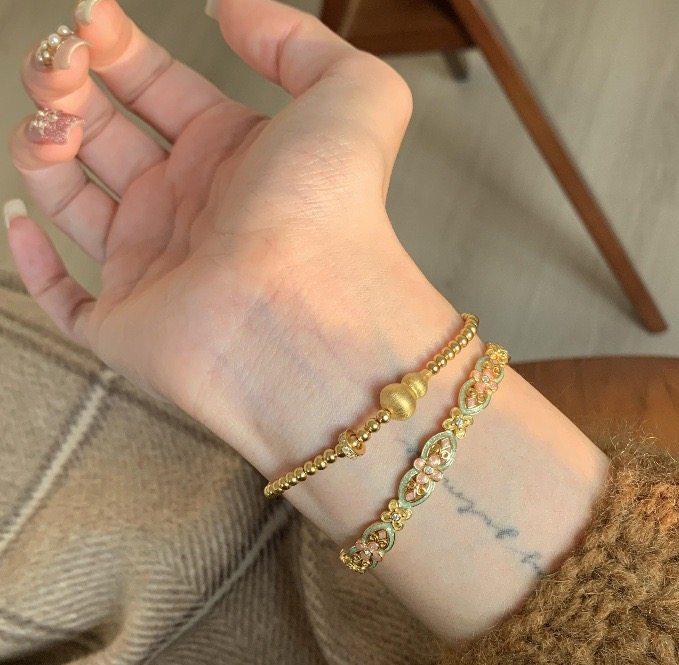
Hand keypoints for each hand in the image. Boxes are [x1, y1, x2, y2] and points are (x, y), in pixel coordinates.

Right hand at [8, 0, 458, 475]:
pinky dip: (32, 261)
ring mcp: (155, 267)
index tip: (90, 17)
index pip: (159, 88)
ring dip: (43, 145)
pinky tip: (20, 216)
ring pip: (73, 198)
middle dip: (70, 83)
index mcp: (235, 156)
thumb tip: (232, 12)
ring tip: (51, 120)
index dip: (118, 47)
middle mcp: (192, 209)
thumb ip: (297, 39)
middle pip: (108, 133)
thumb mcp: (350, 93)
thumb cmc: (331, 208)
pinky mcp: (123, 325)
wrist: (304, 311)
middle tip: (58, 60)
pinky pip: (65, 298)